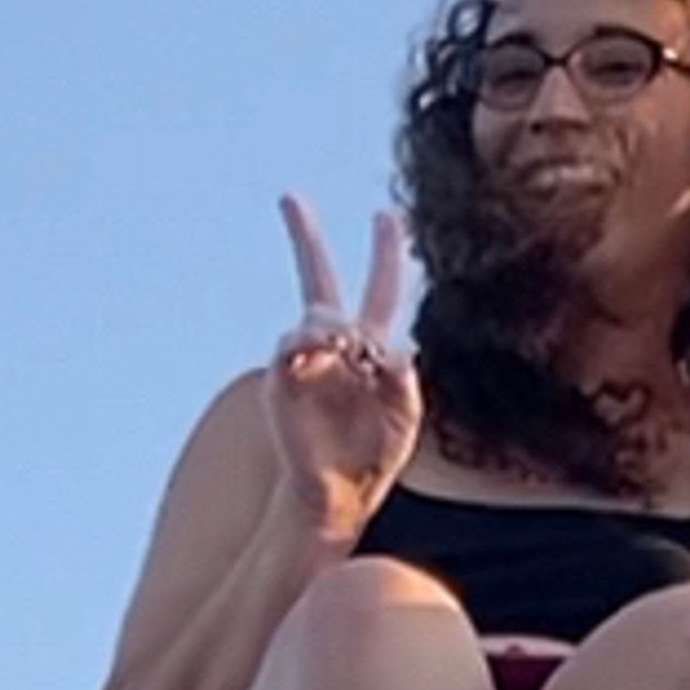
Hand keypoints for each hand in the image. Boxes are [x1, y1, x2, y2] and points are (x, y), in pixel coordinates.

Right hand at [263, 195, 423, 537]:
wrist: (338, 491)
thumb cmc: (374, 454)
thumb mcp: (406, 412)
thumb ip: (405, 375)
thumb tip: (394, 346)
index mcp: (374, 347)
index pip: (380, 289)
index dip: (387, 253)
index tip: (390, 214)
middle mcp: (337, 345)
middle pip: (320, 279)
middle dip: (305, 240)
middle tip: (288, 198)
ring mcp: (306, 359)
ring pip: (317, 314)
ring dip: (336, 328)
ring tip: (348, 350)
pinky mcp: (284, 378)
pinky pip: (293, 344)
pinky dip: (309, 345)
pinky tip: (319, 355)